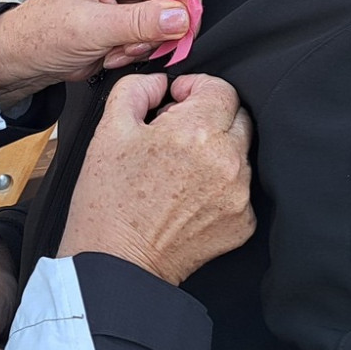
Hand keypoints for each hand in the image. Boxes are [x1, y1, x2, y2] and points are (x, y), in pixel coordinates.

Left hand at [0, 0, 199, 109]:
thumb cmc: (42, 33)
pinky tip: (114, 52)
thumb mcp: (91, 28)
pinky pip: (157, 34)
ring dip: (147, 42)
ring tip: (114, 49)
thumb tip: (181, 17)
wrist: (25, 57)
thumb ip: (139, 22)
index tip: (186, 24)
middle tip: (134, 45)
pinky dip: (141, 50)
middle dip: (160, 27)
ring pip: (169, 18)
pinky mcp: (131, 17)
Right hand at [59, 73, 254, 284]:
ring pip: (241, 153)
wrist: (117, 265)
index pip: (222, 89)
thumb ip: (137, 90)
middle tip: (175, 135)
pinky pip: (240, 189)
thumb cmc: (108, 201)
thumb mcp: (109, 131)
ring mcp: (239, 194)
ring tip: (178, 171)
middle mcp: (227, 160)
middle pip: (238, 118)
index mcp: (196, 131)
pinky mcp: (242, 222)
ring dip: (216, 151)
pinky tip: (188, 197)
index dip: (195, 88)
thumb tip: (161, 84)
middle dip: (210, 117)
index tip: (176, 101)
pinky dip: (220, 185)